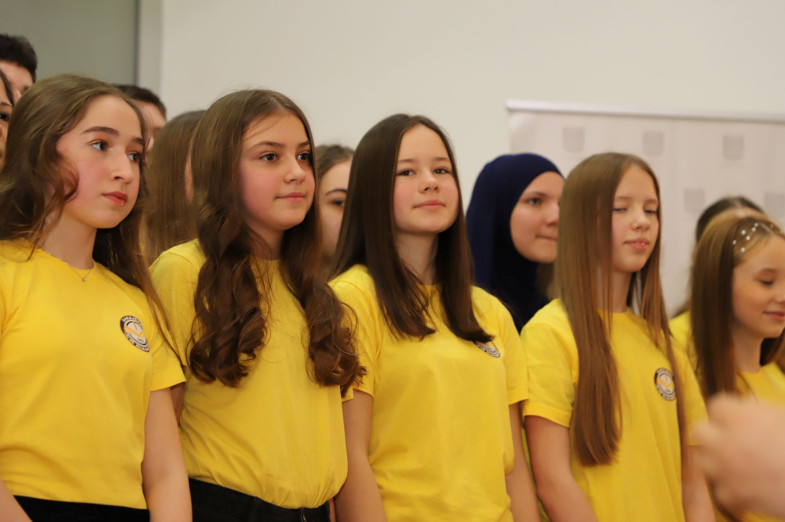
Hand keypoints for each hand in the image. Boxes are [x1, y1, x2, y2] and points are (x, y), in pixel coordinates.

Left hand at [693, 395, 784, 518]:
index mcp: (742, 418)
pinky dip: (732, 490)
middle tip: (731, 438)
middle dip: (714, 433)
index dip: (728, 411)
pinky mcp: (733, 495)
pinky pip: (720, 490)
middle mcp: (726, 441)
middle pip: (700, 430)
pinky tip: (747, 487)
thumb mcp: (783, 418)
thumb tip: (748, 407)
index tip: (736, 416)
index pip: (717, 405)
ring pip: (705, 460)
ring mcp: (726, 470)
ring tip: (738, 462)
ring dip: (718, 460)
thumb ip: (761, 412)